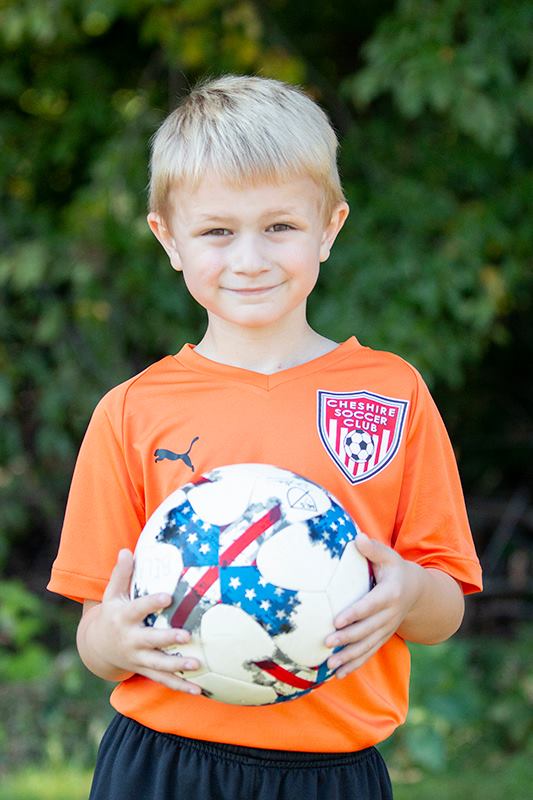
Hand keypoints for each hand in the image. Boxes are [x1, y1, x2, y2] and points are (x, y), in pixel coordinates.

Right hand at [78, 549, 201, 693]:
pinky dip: (180, 686)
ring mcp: (138, 658)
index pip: (139, 609)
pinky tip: (199, 690)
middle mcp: (131, 640)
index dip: (152, 603)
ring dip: (178, 667)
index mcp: (124, 618)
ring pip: (158, 665)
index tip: (167, 596)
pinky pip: (163, 681)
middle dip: (168, 639)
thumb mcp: (112, 594)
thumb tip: (126, 550)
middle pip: (150, 641)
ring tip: (197, 664)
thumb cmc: (112, 614)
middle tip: (186, 636)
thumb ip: (122, 574)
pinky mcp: (144, 670)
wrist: (97, 648)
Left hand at [325, 533, 421, 677]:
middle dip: (347, 638)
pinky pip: (369, 653)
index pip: (370, 606)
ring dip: (349, 657)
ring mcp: (387, 629)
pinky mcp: (383, 638)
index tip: (336, 620)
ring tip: (330, 665)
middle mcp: (390, 615)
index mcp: (390, 594)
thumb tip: (357, 538)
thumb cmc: (395, 569)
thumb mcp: (388, 556)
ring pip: (368, 646)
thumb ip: (373, 549)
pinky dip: (355, 664)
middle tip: (327, 642)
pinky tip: (338, 674)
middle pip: (367, 630)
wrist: (417, 591)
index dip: (354, 614)